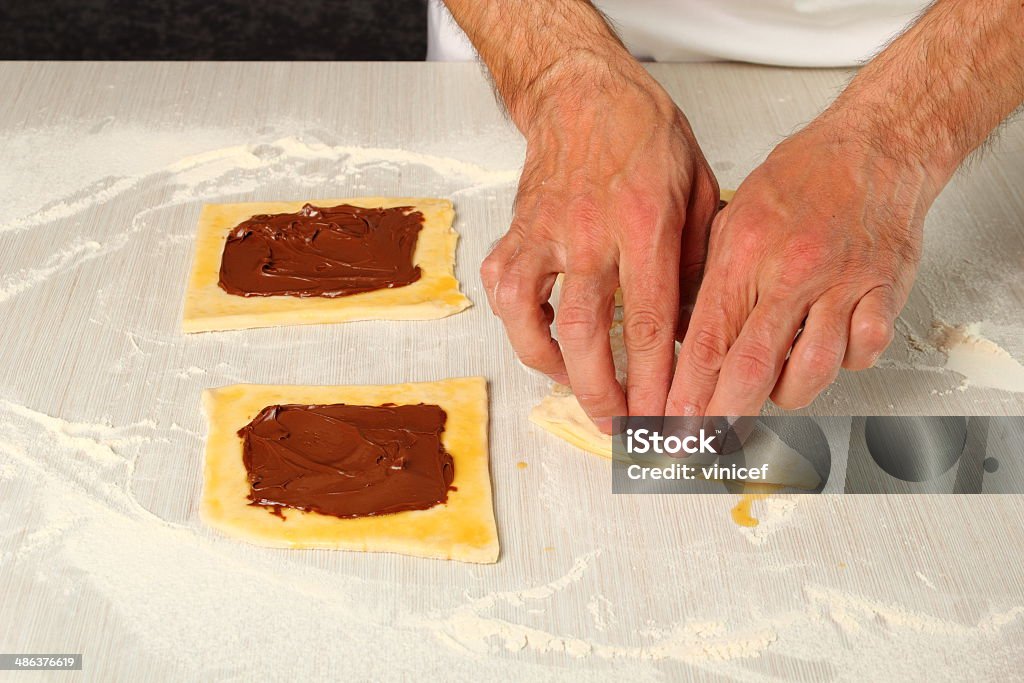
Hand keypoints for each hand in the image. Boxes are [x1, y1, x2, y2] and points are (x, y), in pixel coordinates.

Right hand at [481, 55, 719, 431]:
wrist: (582, 91)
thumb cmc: (642, 132)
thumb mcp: (697, 186)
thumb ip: (696, 259)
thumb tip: (694, 325)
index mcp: (645, 222)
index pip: (649, 320)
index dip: (655, 380)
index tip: (664, 417)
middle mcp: (590, 232)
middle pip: (590, 335)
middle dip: (605, 393)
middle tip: (622, 427)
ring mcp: (545, 233)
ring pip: (533, 320)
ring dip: (555, 370)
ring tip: (580, 392)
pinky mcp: (516, 233)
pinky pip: (505, 293)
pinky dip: (520, 328)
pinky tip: (544, 343)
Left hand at [667, 111, 942, 416]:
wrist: (876, 146)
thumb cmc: (803, 179)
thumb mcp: (733, 218)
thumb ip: (710, 278)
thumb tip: (684, 333)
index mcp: (745, 253)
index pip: (707, 338)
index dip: (688, 390)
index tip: (672, 422)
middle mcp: (791, 272)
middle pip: (753, 364)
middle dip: (725, 414)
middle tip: (709, 441)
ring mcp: (840, 284)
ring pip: (811, 369)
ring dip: (787, 393)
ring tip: (773, 391)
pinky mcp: (883, 291)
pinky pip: (863, 352)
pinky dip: (845, 364)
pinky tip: (830, 353)